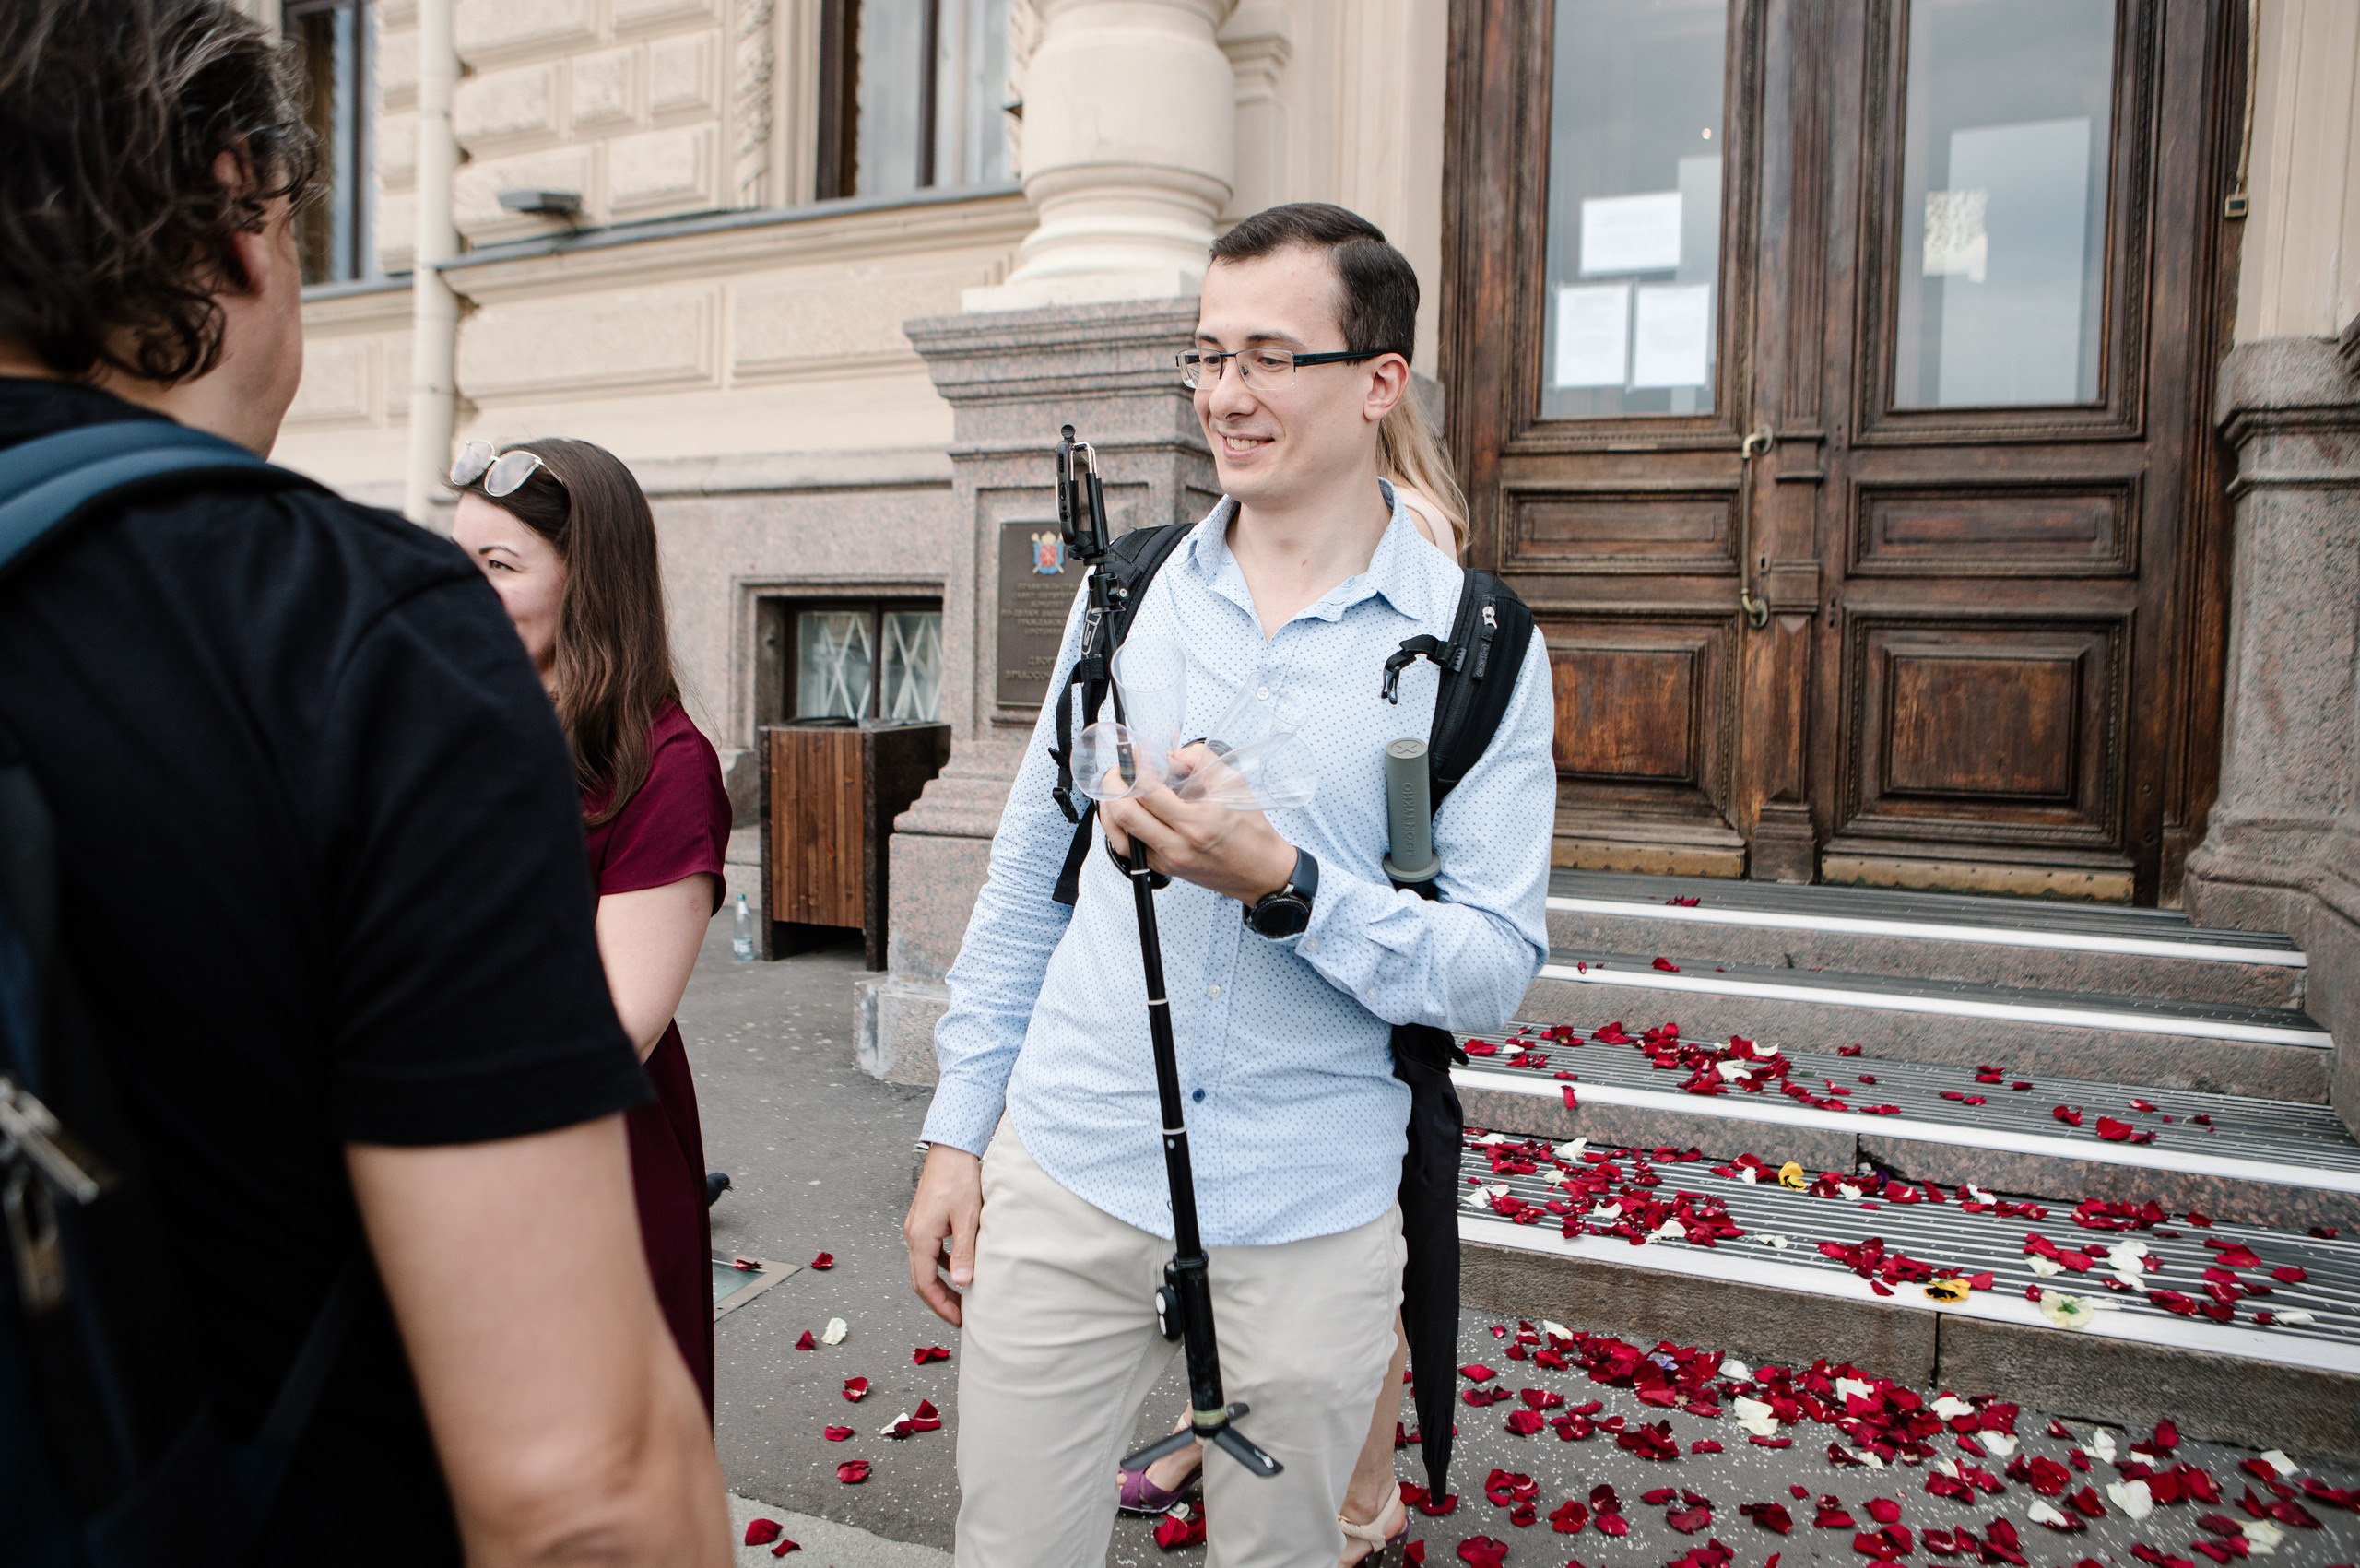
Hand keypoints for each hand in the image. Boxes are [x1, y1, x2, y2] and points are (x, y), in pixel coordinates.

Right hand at [904, 1143, 982, 1326]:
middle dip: (940, 1301)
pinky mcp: (925, 1220)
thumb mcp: (967, 1218)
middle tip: (962, 1316)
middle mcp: (913, 1234)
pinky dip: (941, 1265)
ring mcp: (917, 1227)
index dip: (941, 1306)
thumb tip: (963, 1284)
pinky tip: (958, 1267)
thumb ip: (963, 1252)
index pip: (924, 1284)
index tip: (960, 1320)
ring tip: (962, 1297)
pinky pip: (929, 1252)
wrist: (953, 1148)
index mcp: (920, 1237)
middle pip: (920, 1279)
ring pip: (924, 1266)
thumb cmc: (960, 1178)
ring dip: (941, 1284)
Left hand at [1098, 744, 1297, 904]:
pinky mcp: (1161, 868)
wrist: (1262, 873)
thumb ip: (1200, 759)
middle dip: (1113, 783)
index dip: (1135, 767)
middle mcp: (1177, 846)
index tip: (1136, 753)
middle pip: (1124, 813)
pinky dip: (1118, 824)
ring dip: (1110, 804)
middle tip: (1121, 768)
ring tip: (1118, 786)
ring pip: (1117, 832)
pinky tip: (1124, 809)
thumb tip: (1169, 754)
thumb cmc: (1252, 832)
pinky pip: (1126, 847)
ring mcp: (1166, 860)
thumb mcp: (1235, 784)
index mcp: (1196, 823)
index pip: (1148, 792)